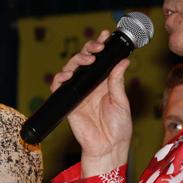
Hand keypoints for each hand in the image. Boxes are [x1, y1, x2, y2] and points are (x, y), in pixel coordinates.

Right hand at [52, 30, 132, 176]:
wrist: (109, 147)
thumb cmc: (118, 127)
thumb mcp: (121, 101)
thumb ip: (117, 81)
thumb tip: (123, 61)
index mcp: (104, 82)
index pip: (100, 59)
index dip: (100, 46)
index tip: (105, 35)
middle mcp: (90, 84)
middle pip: (83, 60)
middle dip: (88, 49)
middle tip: (96, 47)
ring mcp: (78, 92)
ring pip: (71, 69)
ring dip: (76, 60)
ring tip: (86, 59)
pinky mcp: (68, 102)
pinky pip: (59, 87)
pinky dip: (60, 79)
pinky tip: (67, 75)